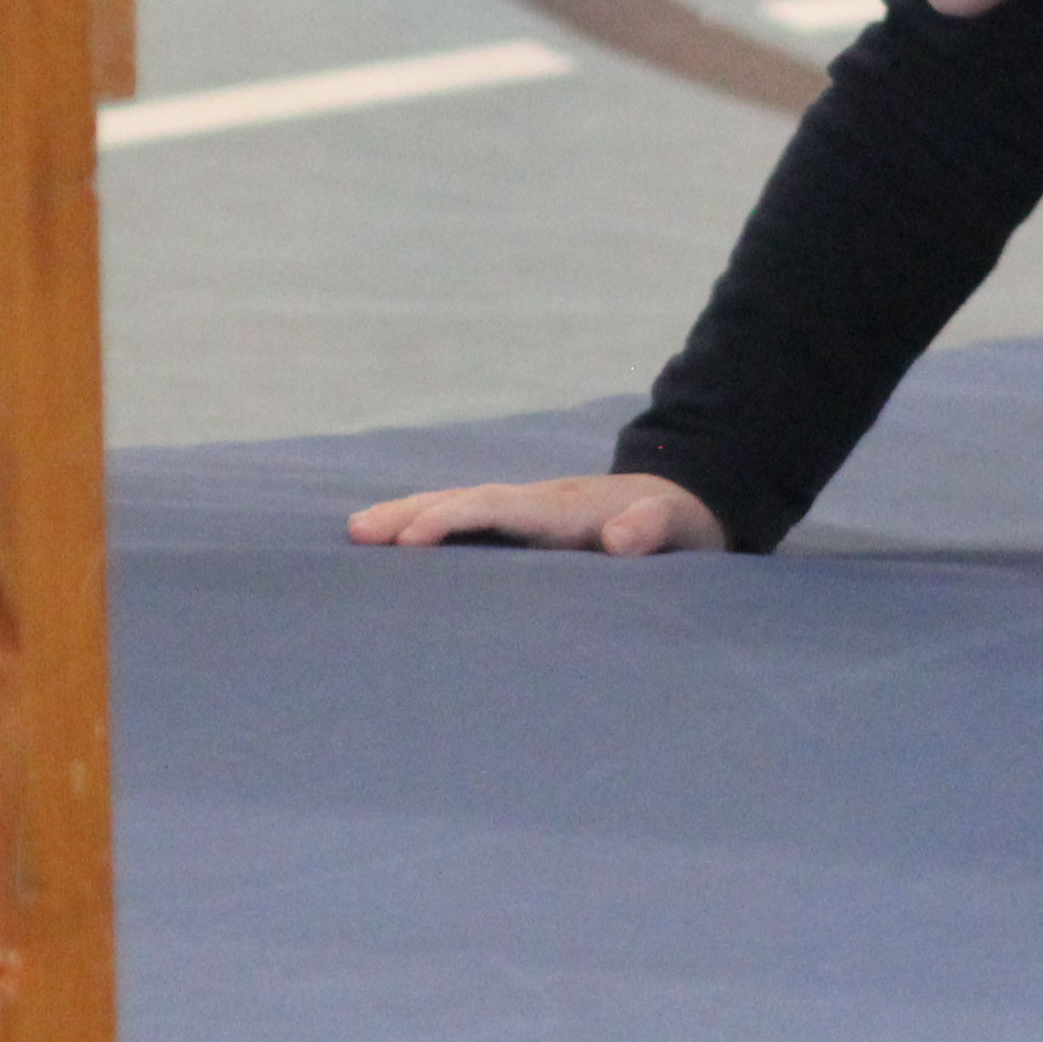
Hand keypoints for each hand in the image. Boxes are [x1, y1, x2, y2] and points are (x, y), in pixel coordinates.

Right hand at [346, 473, 726, 556]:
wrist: (686, 499)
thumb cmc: (681, 523)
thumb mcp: (680, 527)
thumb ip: (653, 528)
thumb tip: (620, 538)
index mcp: (563, 508)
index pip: (496, 508)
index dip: (454, 520)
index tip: (410, 541)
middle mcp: (536, 502)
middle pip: (463, 500)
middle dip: (410, 512)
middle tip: (356, 531)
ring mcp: (528, 509)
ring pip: (460, 506)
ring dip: (410, 515)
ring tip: (357, 531)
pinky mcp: (526, 523)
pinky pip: (470, 521)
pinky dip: (431, 525)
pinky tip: (398, 542)